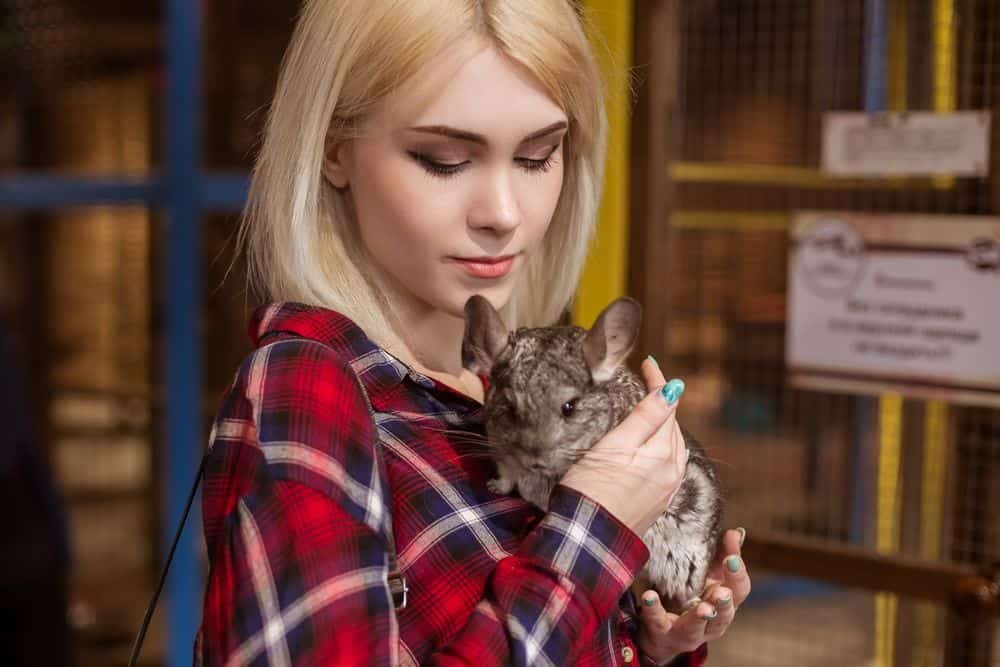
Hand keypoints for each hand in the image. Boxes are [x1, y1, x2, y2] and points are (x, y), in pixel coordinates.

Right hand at [560, 357, 687, 535]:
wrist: (586, 541)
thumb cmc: (592, 492)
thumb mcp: (614, 447)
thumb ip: (645, 417)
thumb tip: (672, 389)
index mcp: (662, 455)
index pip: (666, 407)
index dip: (657, 382)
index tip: (648, 363)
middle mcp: (672, 472)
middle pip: (672, 426)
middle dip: (662, 402)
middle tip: (647, 381)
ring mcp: (666, 489)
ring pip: (672, 446)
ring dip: (664, 424)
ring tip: (649, 409)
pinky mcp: (657, 503)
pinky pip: (668, 465)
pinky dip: (662, 447)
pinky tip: (651, 446)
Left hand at [634, 528, 751, 663]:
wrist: (663, 633)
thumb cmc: (693, 599)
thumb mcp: (709, 577)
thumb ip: (722, 555)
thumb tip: (734, 532)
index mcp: (725, 604)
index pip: (739, 590)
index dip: (737, 575)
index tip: (731, 558)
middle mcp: (712, 622)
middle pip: (724, 614)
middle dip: (723, 603)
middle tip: (723, 593)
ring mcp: (688, 632)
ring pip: (696, 627)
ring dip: (699, 617)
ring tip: (701, 608)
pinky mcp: (663, 633)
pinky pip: (658, 622)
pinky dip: (654, 610)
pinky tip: (649, 596)